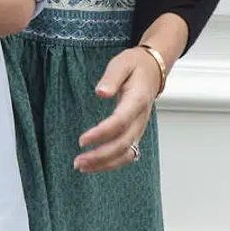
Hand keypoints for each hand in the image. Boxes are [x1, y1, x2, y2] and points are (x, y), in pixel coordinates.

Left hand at [74, 50, 163, 173]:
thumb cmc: (134, 66)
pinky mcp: (135, 132)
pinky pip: (127, 153)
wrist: (152, 70)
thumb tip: (100, 92)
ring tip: (82, 166)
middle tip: (78, 161)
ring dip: (105, 164)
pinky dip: (112, 162)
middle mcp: (140, 118)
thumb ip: (111, 77)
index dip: (101, 134)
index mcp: (137, 100)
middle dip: (100, 156)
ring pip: (127, 154)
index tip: (82, 140)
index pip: (120, 122)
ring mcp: (140, 128)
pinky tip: (95, 165)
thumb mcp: (121, 64)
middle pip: (123, 144)